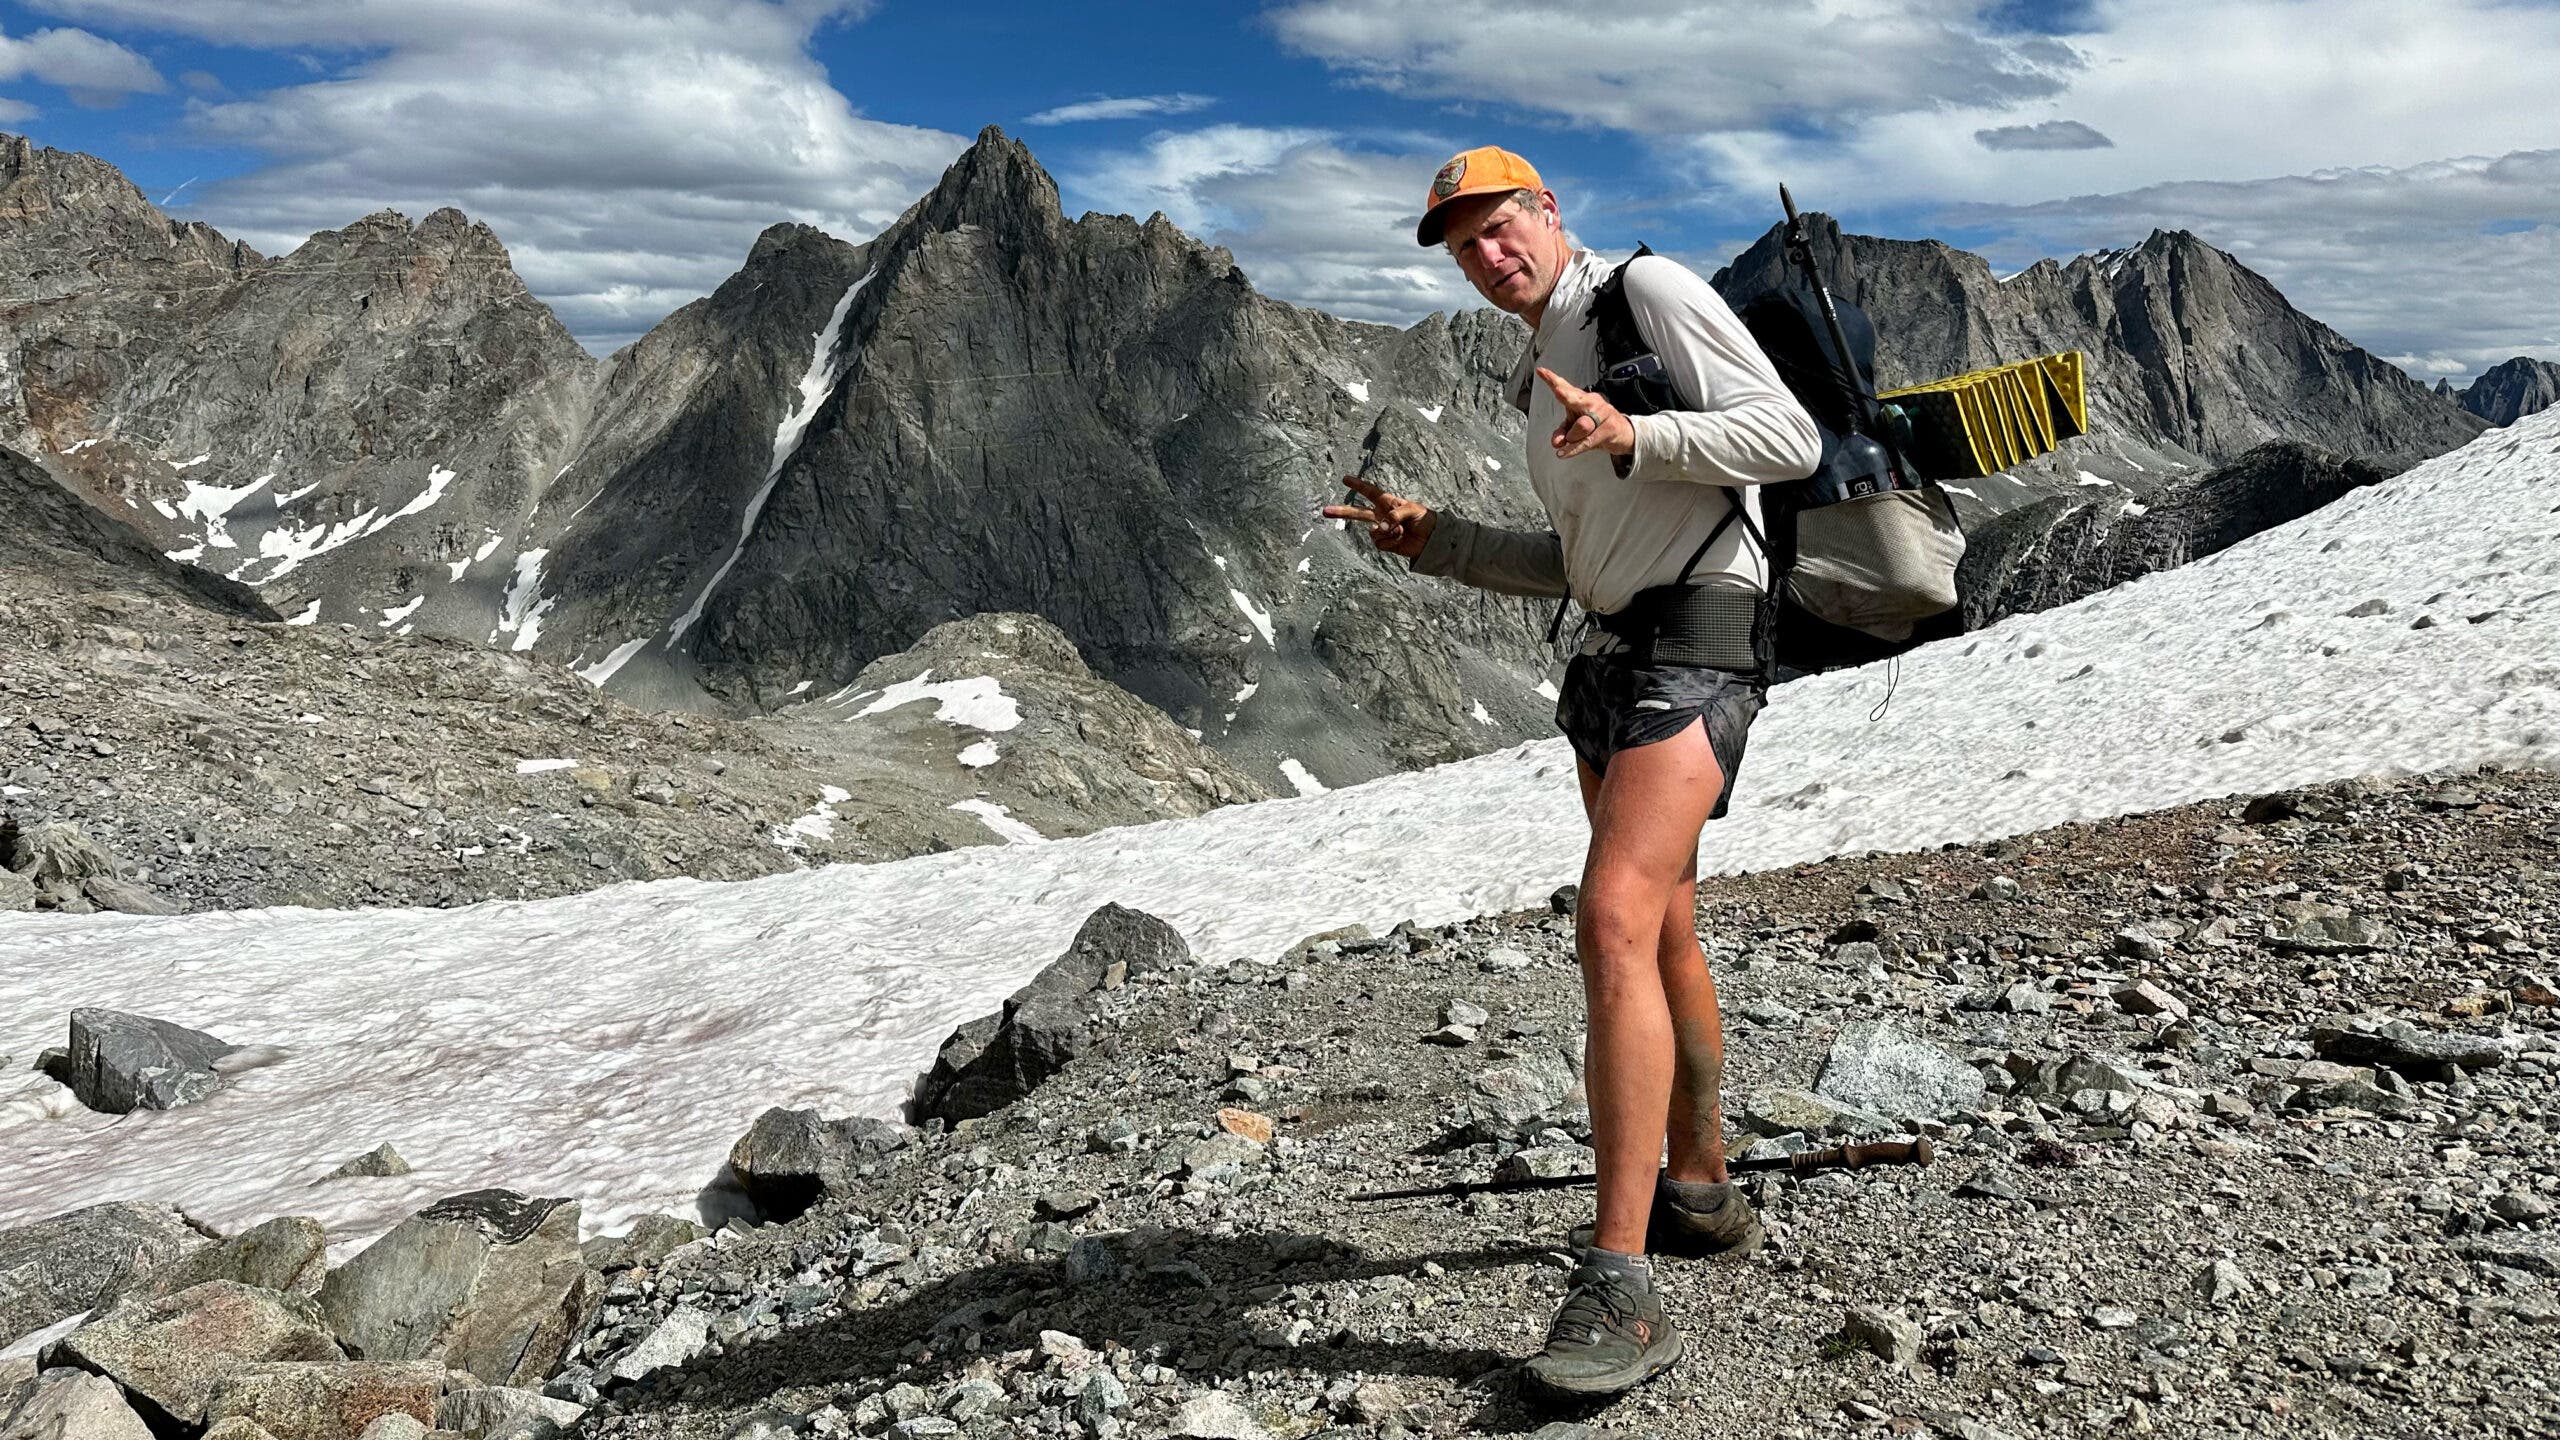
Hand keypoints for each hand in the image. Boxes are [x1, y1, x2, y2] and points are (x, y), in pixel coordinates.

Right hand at [1321, 474, 1436, 557]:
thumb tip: (1380, 528)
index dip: (1358, 485)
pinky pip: (1380, 543)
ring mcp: (1382, 530)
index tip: (1345, 479)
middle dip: (1342, 512)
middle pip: (1357, 513)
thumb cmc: (1424, 519)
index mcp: (1388, 502)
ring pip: (1373, 532)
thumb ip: (1394, 516)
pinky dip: (1391, 542)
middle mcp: (1381, 515)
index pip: (1370, 492)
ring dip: (1388, 533)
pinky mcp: (1385, 543)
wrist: (1431, 539)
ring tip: (1402, 531)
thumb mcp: (1412, 510)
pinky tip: (1400, 540)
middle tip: (1325, 511)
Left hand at [1537, 366, 1633, 460]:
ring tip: (1571, 440)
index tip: (1540, 371)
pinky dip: (1574, 449)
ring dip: (1572, 437)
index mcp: (1581, 399)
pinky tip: (1563, 453)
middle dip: (1566, 394)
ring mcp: (1603, 414)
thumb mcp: (1575, 429)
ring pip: (1582, 425)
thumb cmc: (1597, 426)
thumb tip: (1556, 443)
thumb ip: (1562, 433)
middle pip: (1576, 399)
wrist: (1624, 433)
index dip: (1552, 380)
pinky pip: (1588, 441)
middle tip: (1557, 391)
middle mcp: (1592, 402)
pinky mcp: (1610, 429)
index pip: (1565, 387)